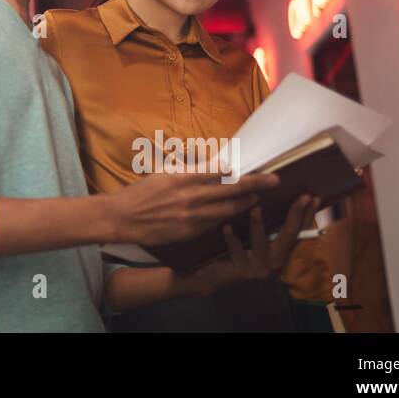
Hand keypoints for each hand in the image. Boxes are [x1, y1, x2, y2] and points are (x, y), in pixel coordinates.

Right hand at [101, 170, 280, 245]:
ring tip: (257, 199)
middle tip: (274, 180)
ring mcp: (192, 215)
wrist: (124, 217)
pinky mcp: (190, 230)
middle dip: (256, 184)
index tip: (255, 166)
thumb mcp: (163, 174)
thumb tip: (210, 168)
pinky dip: (227, 216)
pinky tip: (234, 213)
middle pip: (232, 189)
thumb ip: (187, 171)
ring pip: (228, 208)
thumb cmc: (141, 193)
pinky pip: (215, 222)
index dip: (240, 170)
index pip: (220, 170)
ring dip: (246, 203)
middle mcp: (191, 195)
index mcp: (183, 177)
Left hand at [183, 194, 319, 295]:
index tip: (313, 197)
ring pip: (262, 245)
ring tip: (255, 209)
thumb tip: (272, 192)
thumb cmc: (236, 248)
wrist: (215, 274)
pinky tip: (227, 227)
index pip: (299, 231)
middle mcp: (274, 260)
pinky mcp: (241, 271)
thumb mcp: (254, 234)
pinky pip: (238, 252)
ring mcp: (259, 267)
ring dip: (258, 226)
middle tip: (301, 197)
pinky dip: (232, 239)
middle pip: (289, 235)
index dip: (308, 214)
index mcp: (280, 249)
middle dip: (295, 215)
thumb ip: (267, 221)